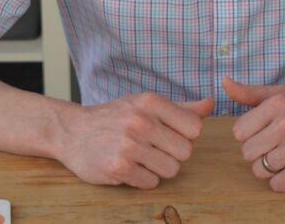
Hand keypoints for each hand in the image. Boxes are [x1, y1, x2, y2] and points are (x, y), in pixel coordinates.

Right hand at [52, 92, 213, 188]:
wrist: (74, 131)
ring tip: (142, 157)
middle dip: (173, 153)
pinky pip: (151, 182)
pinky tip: (129, 166)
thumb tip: (211, 104)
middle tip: (154, 147)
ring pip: (172, 169)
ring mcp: (129, 145)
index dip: (186, 135)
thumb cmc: (116, 117)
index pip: (194, 127)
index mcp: (150, 102)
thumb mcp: (145, 104)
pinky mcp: (118, 168)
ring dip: (159, 168)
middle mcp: (141, 121)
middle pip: (186, 151)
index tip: (169, 134)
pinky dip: (144, 178)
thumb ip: (181, 108)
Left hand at [223, 76, 284, 191]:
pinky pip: (277, 185)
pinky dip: (283, 181)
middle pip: (247, 152)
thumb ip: (251, 93)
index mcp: (278, 103)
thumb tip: (224, 82)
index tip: (266, 132)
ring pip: (260, 170)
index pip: (239, 131)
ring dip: (271, 168)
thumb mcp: (283, 94)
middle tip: (278, 146)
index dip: (250, 135)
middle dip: (259, 153)